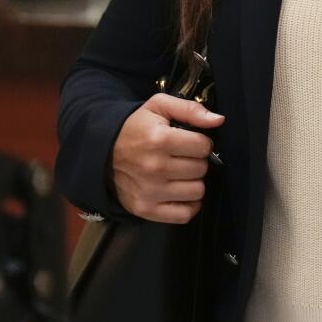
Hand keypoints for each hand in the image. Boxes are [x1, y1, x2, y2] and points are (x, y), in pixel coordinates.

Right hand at [111, 94, 224, 223]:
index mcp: (159, 140)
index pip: (204, 146)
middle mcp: (155, 168)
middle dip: (196, 161)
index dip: (201, 142)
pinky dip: (188, 204)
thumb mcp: (159, 107)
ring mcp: (150, 191)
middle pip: (201, 169)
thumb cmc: (135, 129)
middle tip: (182, 157)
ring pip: (197, 191)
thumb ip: (191, 109)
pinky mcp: (145, 209)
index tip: (191, 142)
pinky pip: (185, 214)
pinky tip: (180, 191)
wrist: (102, 153)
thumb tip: (218, 120)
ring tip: (179, 173)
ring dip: (193, 182)